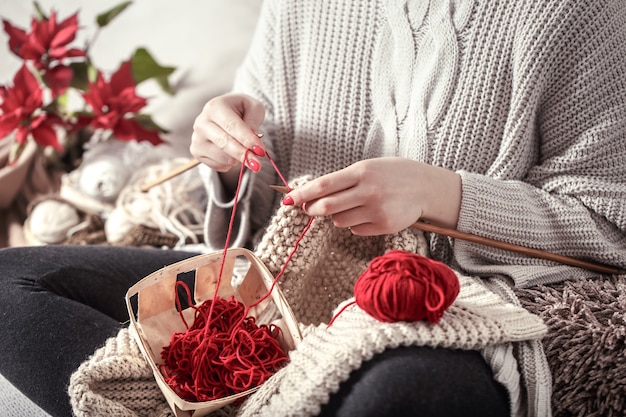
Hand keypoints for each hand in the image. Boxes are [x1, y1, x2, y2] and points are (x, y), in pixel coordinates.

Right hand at [190, 93, 266, 172]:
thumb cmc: (242, 110)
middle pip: (224, 143)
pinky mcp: (197, 152)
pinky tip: (231, 152)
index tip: (261, 151)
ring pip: (222, 157)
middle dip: (243, 155)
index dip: (247, 140)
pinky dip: (230, 164)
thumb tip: (253, 137)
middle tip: (258, 165)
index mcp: (215, 107)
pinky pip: (218, 165)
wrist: (225, 114)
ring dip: (238, 159)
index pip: (232, 126)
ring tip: (243, 148)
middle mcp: (202, 122)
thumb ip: (253, 120)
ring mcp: (197, 138)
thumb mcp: (253, 108)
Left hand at [283, 157, 461, 235]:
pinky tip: (368, 214)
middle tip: (309, 209)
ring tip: (352, 206)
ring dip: (337, 216)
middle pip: (326, 207)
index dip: (302, 194)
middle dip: (312, 209)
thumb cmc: (392, 174)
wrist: (426, 186)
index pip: (323, 185)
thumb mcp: (367, 168)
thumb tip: (312, 196)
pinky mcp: (384, 226)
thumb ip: (342, 180)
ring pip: (339, 221)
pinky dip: (354, 224)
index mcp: (361, 172)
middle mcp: (368, 191)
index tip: (287, 199)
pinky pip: (355, 230)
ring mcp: (376, 210)